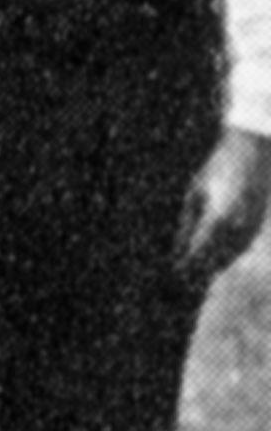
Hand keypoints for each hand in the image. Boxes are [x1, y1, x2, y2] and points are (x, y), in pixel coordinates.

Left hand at [177, 130, 270, 286]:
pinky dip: (226, 255)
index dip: (185, 266)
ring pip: (229, 256)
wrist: (252, 150)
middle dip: (197, 271)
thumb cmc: (216, 168)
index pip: (198, 252)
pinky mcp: (257, 223)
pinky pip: (240, 246)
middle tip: (180, 280)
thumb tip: (178, 250)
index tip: (174, 273)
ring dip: (212, 266)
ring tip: (194, 273)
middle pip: (214, 259)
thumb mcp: (195, 193)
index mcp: (218, 217)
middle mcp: (237, 226)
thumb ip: (188, 223)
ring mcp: (251, 226)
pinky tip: (215, 260)